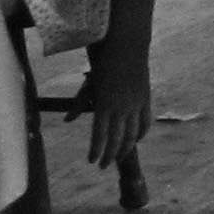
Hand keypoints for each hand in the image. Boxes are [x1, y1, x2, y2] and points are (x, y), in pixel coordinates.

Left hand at [75, 44, 150, 168]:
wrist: (128, 47)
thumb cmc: (104, 63)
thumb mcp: (90, 84)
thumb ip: (80, 103)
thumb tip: (68, 119)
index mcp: (105, 104)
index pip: (100, 135)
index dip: (96, 150)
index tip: (91, 161)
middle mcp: (122, 108)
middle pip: (116, 138)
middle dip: (110, 155)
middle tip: (103, 166)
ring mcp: (136, 104)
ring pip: (132, 134)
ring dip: (125, 148)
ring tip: (119, 157)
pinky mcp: (145, 99)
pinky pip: (145, 122)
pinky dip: (141, 133)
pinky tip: (135, 140)